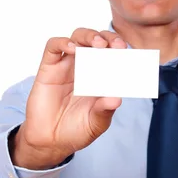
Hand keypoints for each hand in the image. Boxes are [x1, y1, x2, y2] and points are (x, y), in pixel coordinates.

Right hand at [12, 28, 126, 169]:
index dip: (121, 49)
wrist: (51, 141)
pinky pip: (53, 46)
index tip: (128, 52)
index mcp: (102, 77)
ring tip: (98, 44)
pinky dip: (63, 42)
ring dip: (89, 36)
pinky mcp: (49, 68)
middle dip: (109, 38)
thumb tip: (117, 99)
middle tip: (116, 45)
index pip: (113, 54)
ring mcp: (67, 65)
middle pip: (97, 40)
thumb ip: (105, 110)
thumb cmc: (76, 130)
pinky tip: (72, 48)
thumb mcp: (96, 123)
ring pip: (78, 37)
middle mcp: (86, 67)